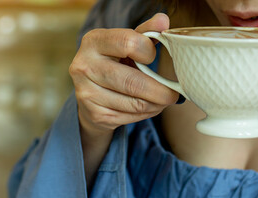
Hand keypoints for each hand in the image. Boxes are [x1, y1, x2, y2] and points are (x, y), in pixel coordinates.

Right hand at [69, 13, 179, 136]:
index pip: (128, 43)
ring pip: (135, 103)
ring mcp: (86, 92)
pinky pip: (130, 117)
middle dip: (160, 90)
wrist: (89, 93)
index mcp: (94, 41)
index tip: (152, 57)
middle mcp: (84, 66)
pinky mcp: (94, 114)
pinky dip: (146, 114)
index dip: (148, 52)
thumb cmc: (113, 62)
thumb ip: (146, 32)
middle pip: (133, 82)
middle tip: (173, 93)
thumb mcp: (126, 43)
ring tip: (163, 100)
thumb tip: (164, 20)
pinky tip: (148, 108)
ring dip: (156, 104)